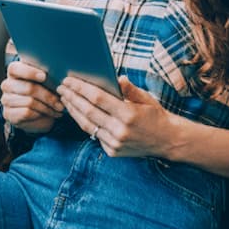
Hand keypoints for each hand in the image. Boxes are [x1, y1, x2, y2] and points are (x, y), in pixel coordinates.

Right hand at [0, 60, 63, 133]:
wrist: (36, 113)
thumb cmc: (41, 92)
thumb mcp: (44, 81)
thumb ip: (46, 74)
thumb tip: (58, 74)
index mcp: (14, 71)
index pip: (15, 69)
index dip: (30, 72)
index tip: (44, 76)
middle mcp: (7, 85)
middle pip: (28, 88)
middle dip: (47, 96)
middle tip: (60, 102)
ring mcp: (6, 99)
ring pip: (30, 102)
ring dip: (47, 107)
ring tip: (58, 109)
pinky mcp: (8, 113)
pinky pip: (27, 112)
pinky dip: (40, 114)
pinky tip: (48, 114)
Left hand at [57, 76, 178, 157]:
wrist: (167, 141)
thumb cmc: (155, 115)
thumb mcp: (146, 98)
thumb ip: (129, 89)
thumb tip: (117, 77)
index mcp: (128, 114)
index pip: (97, 98)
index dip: (80, 88)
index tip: (69, 80)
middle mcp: (120, 130)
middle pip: (88, 111)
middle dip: (71, 98)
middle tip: (61, 87)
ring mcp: (115, 143)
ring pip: (87, 125)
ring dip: (73, 111)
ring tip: (64, 99)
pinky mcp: (112, 151)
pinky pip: (94, 135)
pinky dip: (84, 123)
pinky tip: (76, 113)